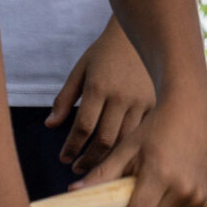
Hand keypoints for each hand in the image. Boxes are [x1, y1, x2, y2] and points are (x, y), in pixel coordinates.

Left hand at [48, 25, 154, 173]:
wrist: (140, 37)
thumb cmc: (105, 54)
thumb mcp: (80, 70)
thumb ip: (65, 98)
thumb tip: (50, 125)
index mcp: (99, 87)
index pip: (83, 126)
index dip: (72, 147)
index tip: (64, 158)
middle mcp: (121, 97)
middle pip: (104, 140)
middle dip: (89, 160)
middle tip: (77, 169)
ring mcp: (141, 102)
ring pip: (125, 141)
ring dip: (108, 159)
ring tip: (95, 168)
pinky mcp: (156, 105)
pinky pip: (141, 134)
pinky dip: (129, 149)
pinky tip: (119, 156)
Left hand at [82, 91, 206, 206]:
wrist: (191, 114)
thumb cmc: (154, 129)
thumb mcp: (127, 148)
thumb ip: (103, 173)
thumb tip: (73, 192)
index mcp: (160, 175)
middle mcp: (182, 190)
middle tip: (127, 203)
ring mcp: (196, 196)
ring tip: (145, 197)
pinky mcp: (204, 200)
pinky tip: (162, 197)